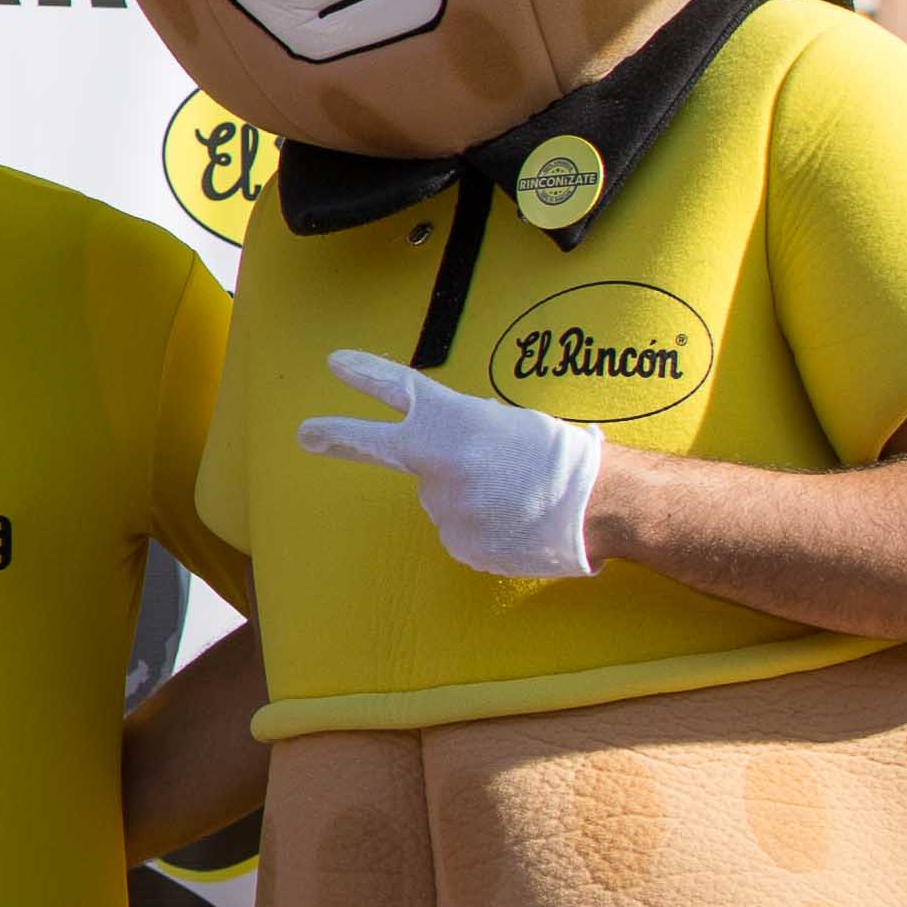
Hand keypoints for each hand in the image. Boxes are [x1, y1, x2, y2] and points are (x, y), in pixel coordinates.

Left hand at [299, 346, 601, 579]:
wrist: (600, 504)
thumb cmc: (561, 457)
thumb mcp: (508, 424)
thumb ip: (463, 434)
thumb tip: (446, 449)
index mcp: (454, 421)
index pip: (400, 389)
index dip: (365, 374)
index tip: (334, 363)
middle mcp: (436, 461)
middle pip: (379, 446)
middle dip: (337, 437)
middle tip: (306, 434)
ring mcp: (442, 506)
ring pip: (442, 497)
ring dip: (469, 496)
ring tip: (514, 496)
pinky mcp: (456, 542)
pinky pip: (461, 530)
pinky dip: (483, 526)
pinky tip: (514, 522)